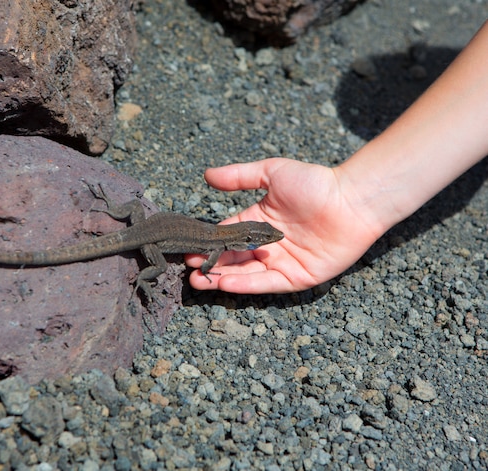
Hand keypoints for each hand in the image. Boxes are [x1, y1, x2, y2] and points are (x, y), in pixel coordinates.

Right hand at [186, 158, 384, 293]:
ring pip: (246, 274)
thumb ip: (239, 177)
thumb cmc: (315, 183)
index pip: (226, 236)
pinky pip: (267, 283)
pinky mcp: (297, 277)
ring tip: (199, 281)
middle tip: (189, 269)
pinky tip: (226, 282)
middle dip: (210, 265)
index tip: (188, 248)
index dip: (208, 243)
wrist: (352, 199)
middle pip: (232, 259)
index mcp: (257, 221)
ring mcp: (281, 262)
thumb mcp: (271, 173)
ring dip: (222, 278)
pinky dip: (247, 284)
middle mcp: (266, 245)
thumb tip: (206, 175)